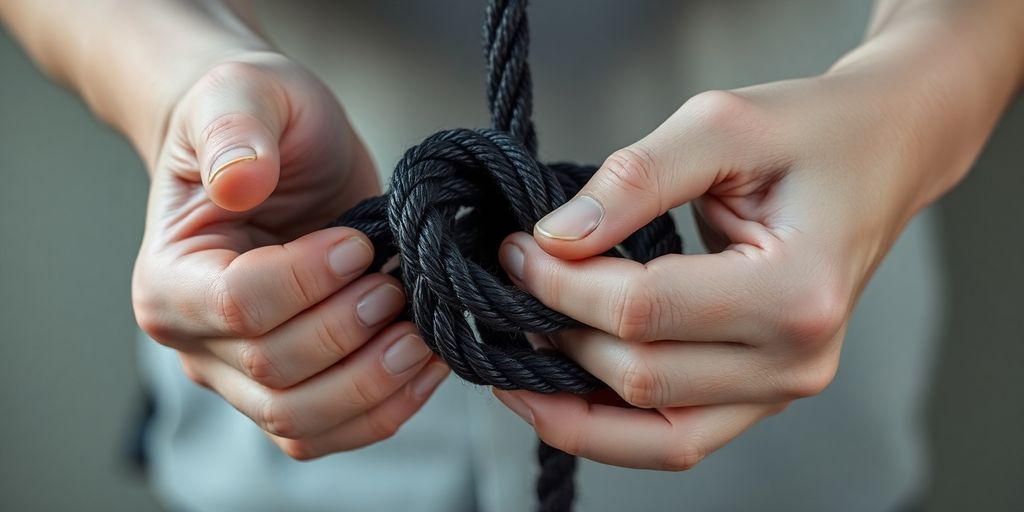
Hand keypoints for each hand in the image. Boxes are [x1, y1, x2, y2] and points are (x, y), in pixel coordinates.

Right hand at [132, 52, 448, 459]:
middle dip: (350, 334)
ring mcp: (242, 374)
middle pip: (274, 373)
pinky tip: (426, 364)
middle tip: (395, 286)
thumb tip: (240, 182)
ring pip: (302, 420)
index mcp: (171, 276)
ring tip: (422, 336)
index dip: (308, 281)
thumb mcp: (244, 93)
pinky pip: (332, 428)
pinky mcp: (294, 385)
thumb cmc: (258, 122)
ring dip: (374, 386)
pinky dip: (385, 409)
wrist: (279, 151)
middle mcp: (196, 339)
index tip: (359, 243)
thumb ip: (236, 130)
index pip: (237, 305)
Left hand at [494, 60, 1006, 469]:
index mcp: (797, 291)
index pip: (644, 310)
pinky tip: (561, 393)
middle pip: (641, 377)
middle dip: (557, 331)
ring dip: (572, 405)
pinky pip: (676, 438)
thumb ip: (635, 179)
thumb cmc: (811, 133)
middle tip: (511, 283)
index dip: (562, 285)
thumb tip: (556, 238)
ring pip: (655, 435)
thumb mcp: (721, 124)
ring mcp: (785, 387)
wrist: (879, 154)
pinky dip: (611, 428)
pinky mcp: (763, 394)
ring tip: (514, 361)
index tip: (516, 248)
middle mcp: (799, 359)